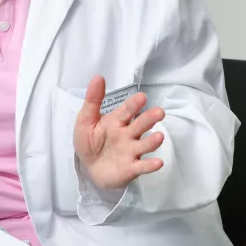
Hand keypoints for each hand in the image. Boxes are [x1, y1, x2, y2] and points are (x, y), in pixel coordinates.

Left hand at [73, 76, 165, 190]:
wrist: (88, 168)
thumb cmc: (89, 141)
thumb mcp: (86, 120)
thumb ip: (92, 100)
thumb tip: (98, 77)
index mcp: (117, 121)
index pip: (127, 110)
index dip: (134, 104)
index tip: (142, 97)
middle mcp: (128, 134)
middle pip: (141, 125)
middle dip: (150, 119)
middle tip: (159, 112)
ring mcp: (131, 151)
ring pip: (144, 145)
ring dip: (152, 141)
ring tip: (159, 136)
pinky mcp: (131, 168)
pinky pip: (142, 167)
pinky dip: (150, 165)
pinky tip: (158, 162)